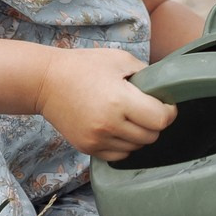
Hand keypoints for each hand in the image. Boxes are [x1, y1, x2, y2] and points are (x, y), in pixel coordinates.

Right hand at [36, 47, 176, 159]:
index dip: (169, 111)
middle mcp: (109, 124)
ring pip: (136, 148)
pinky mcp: (87, 148)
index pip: (160, 119)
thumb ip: (146, 75)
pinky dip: (125, 144)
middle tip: (148, 108)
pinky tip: (118, 127)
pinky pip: (119, 155)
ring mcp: (97, 139)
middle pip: (151, 136)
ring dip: (140, 134)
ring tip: (131, 117)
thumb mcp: (120, 60)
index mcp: (119, 100)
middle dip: (155, 123)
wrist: (46, 82)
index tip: (166, 104)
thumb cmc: (84, 66)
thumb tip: (165, 90)